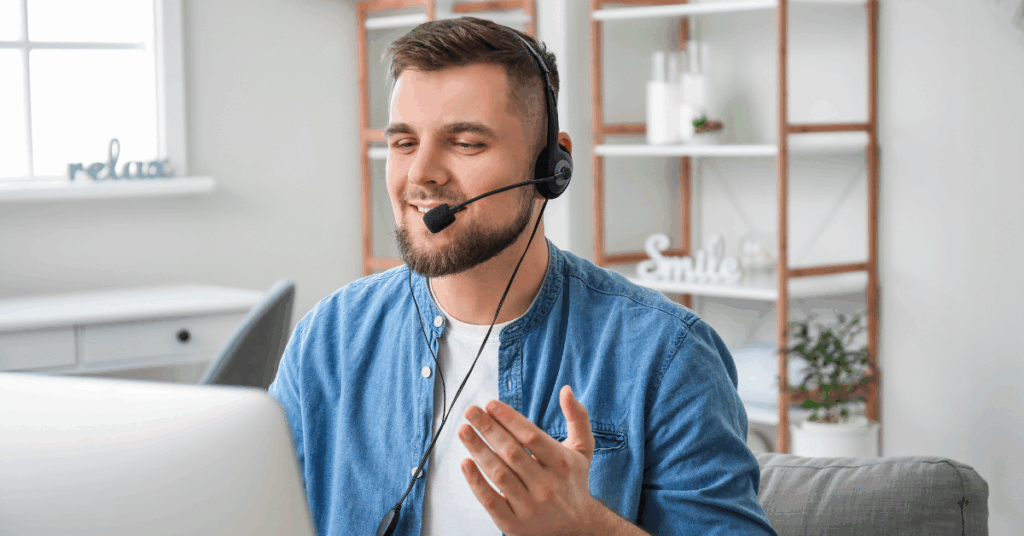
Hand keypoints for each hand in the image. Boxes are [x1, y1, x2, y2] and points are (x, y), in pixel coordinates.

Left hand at [458, 385, 600, 535]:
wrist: (576, 528)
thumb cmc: (573, 483)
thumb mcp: (583, 450)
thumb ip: (578, 417)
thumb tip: (566, 390)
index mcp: (561, 464)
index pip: (531, 437)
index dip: (509, 419)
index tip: (490, 405)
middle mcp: (546, 485)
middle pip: (511, 452)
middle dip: (488, 429)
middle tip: (471, 411)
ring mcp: (529, 506)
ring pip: (499, 474)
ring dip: (478, 450)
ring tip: (464, 431)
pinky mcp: (514, 524)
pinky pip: (491, 501)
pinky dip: (476, 482)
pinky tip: (465, 463)